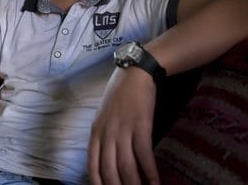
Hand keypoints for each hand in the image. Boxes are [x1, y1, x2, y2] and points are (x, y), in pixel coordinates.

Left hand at [88, 66, 158, 184]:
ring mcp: (123, 130)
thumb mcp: (103, 116)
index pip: (92, 165)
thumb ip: (103, 137)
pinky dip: (150, 172)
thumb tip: (107, 160)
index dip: (98, 183)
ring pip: (126, 166)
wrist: (134, 74)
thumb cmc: (119, 95)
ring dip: (135, 184)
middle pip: (109, 170)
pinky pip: (144, 155)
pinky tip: (155, 182)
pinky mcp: (141, 126)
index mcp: (95, 132)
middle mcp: (107, 133)